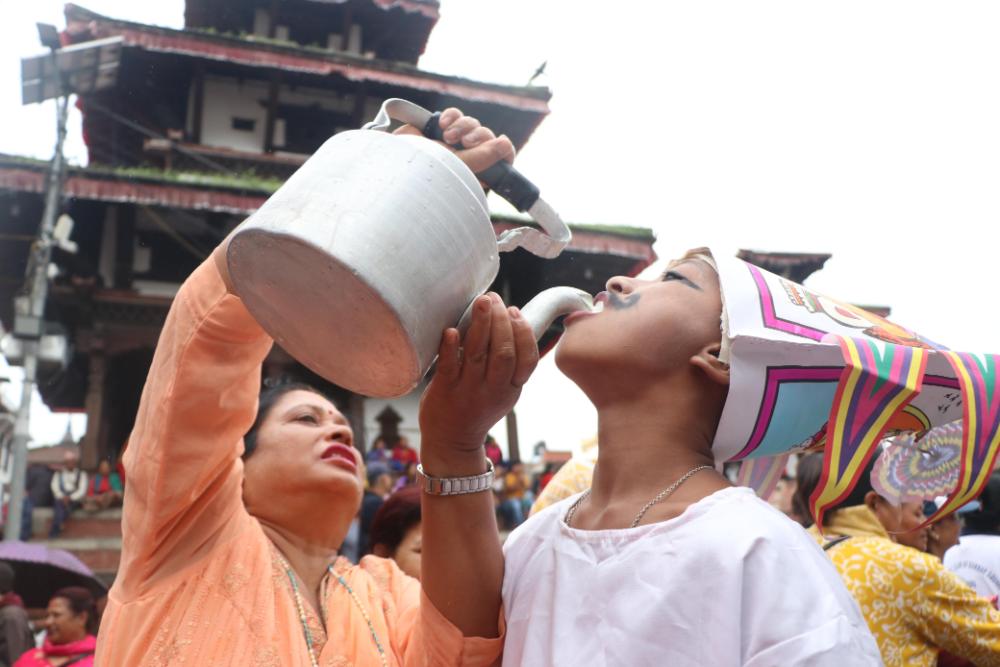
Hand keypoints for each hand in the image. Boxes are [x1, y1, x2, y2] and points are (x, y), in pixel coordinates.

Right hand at [394, 107, 515, 180]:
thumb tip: (506, 143)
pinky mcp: (439, 128)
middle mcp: (466, 158)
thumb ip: (486, 156)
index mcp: (476, 173)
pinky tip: (442, 126)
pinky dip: (451, 117)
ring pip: (471, 123)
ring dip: (462, 126)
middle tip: (466, 142)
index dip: (503, 151)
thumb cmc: (428, 171)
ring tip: (448, 136)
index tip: (501, 145)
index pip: (500, 160)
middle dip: (478, 135)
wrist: (398, 160)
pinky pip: (454, 115)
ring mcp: (452, 142)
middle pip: (486, 136)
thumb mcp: (462, 166)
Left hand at [419, 292, 538, 469]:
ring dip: (481, 325)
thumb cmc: (477, 408)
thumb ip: (510, 363)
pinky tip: (451, 330)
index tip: (515, 311)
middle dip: (501, 322)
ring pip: (478, 354)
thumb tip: (510, 318)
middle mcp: (493, 390)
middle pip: (504, 352)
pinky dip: (451, 347)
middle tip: (494, 299)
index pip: (527, 359)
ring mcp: (468, 391)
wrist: (451, 442)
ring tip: (482, 302)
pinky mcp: (444, 391)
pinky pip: (449, 366)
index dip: (524, 333)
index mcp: (511, 389)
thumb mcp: (504, 391)